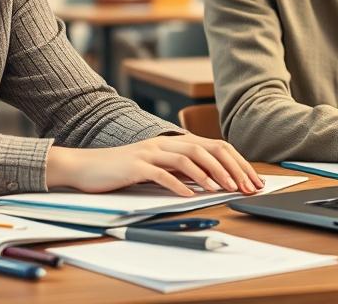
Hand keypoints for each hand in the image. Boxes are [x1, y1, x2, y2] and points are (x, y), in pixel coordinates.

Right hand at [46, 134, 264, 196]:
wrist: (86, 167)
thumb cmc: (122, 171)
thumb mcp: (156, 168)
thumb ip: (179, 171)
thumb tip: (209, 181)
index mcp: (173, 142)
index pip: (214, 146)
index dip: (236, 162)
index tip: (251, 181)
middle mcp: (165, 143)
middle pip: (207, 149)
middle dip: (230, 168)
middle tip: (245, 187)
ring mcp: (150, 152)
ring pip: (188, 157)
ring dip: (210, 174)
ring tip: (225, 189)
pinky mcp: (135, 165)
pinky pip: (162, 174)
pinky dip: (179, 185)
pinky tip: (192, 196)